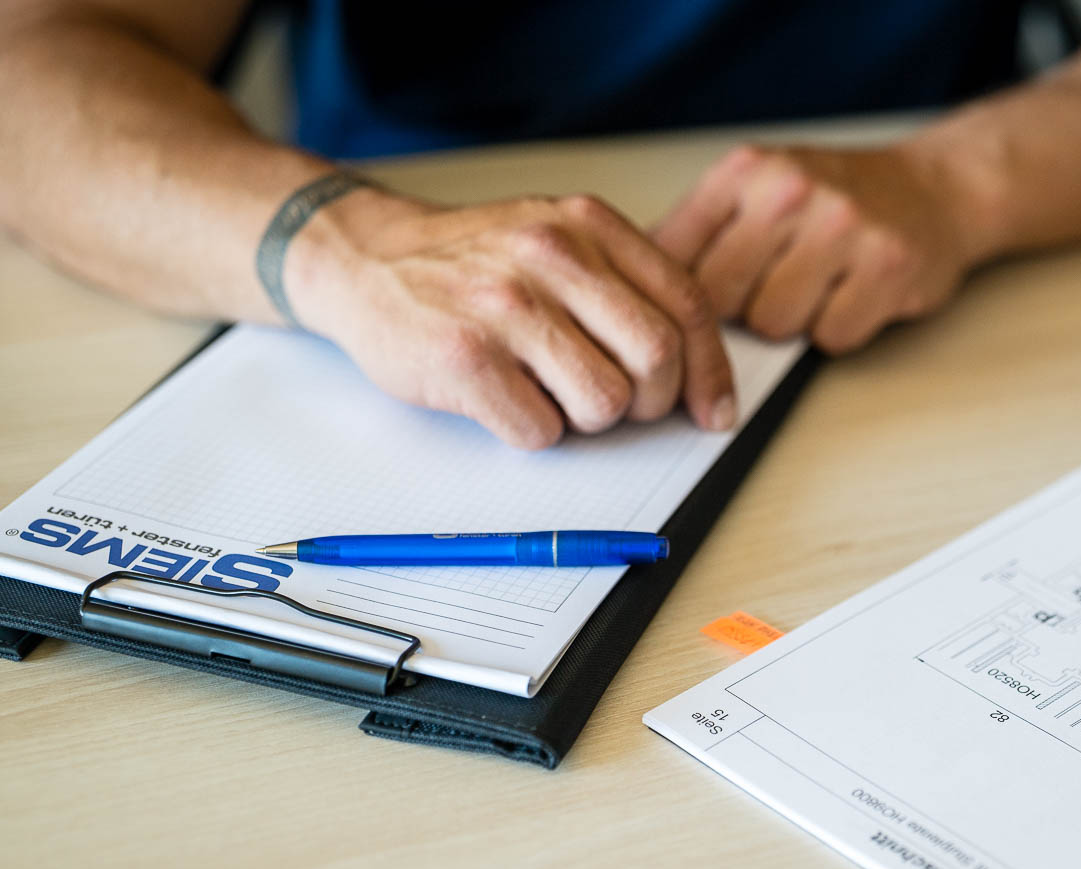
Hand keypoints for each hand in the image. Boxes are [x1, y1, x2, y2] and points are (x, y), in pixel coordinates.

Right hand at [290, 189, 733, 447]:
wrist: (366, 259)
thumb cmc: (473, 263)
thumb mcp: (556, 239)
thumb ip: (624, 285)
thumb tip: (699, 371)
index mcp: (587, 225)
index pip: (686, 305)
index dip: (709, 371)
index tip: (714, 412)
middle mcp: (551, 257)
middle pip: (656, 357)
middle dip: (651, 401)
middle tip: (621, 405)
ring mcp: (505, 307)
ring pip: (604, 402)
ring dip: (588, 419)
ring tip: (550, 393)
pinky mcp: (464, 359)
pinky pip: (540, 432)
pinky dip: (533, 432)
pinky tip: (506, 400)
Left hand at [654, 143, 973, 352]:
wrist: (933, 189)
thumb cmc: (836, 198)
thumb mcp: (758, 188)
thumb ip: (699, 230)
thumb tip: (629, 289)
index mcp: (746, 170)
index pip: (674, 263)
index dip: (680, 300)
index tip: (692, 310)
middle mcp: (791, 189)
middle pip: (719, 302)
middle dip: (739, 311)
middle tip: (773, 286)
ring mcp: (842, 226)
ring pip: (772, 326)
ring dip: (791, 324)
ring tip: (817, 287)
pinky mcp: (887, 266)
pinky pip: (830, 337)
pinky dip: (838, 330)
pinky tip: (852, 296)